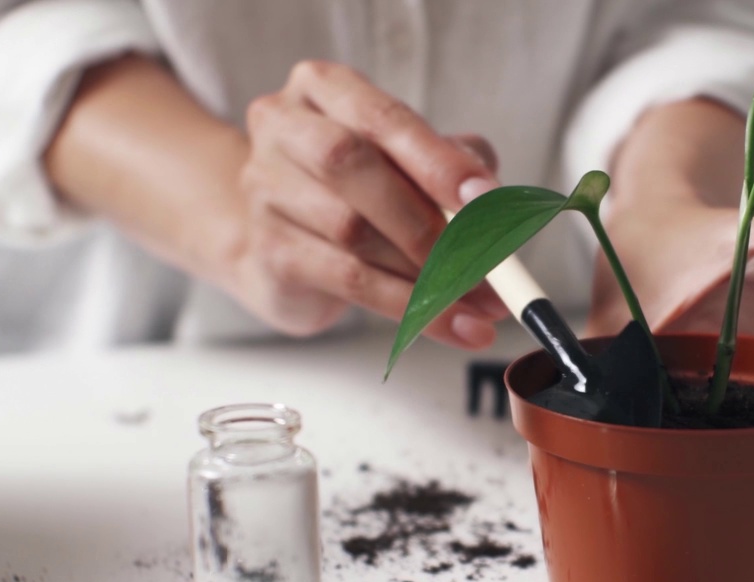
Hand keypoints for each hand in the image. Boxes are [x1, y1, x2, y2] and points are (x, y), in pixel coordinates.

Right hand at [235, 61, 504, 341]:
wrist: (282, 245)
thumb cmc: (360, 189)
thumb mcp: (411, 161)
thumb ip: (453, 162)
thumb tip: (488, 196)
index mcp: (323, 88)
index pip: (383, 118)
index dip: (438, 159)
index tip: (486, 198)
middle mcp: (282, 128)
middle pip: (353, 165)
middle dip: (427, 219)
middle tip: (485, 263)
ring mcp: (265, 190)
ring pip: (353, 231)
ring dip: (427, 271)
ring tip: (479, 300)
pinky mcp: (269, 251)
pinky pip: (348, 280)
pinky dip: (408, 305)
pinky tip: (449, 321)